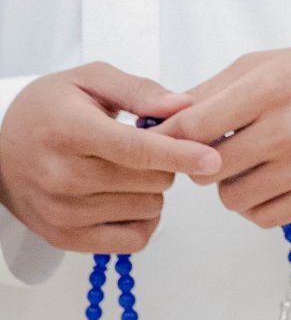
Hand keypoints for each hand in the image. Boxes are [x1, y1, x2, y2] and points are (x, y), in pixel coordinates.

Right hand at [0, 64, 221, 253]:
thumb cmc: (48, 110)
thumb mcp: (89, 79)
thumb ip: (139, 90)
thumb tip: (182, 106)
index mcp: (70, 131)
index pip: (135, 150)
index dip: (179, 153)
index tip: (212, 157)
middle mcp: (63, 177)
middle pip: (150, 181)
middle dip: (165, 162)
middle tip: (144, 147)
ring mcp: (63, 213)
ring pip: (148, 209)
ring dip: (153, 190)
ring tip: (127, 170)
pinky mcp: (66, 239)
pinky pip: (132, 240)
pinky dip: (143, 220)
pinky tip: (128, 198)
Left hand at [159, 48, 290, 225]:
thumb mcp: (262, 66)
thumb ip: (210, 92)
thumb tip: (161, 121)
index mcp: (270, 88)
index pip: (196, 125)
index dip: (170, 137)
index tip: (163, 141)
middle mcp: (289, 128)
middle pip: (208, 168)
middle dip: (200, 163)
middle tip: (214, 151)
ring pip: (232, 198)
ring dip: (229, 186)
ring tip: (247, 165)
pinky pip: (261, 217)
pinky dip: (255, 204)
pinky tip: (266, 182)